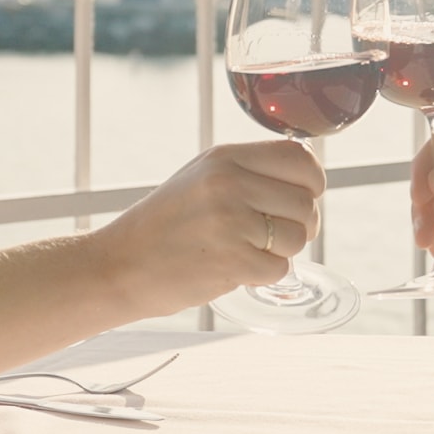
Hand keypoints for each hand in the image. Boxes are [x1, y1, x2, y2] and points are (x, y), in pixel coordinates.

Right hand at [89, 138, 323, 315]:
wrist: (120, 264)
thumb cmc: (165, 223)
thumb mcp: (202, 177)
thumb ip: (250, 170)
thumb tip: (308, 175)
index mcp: (224, 158)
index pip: (300, 158)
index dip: (312, 180)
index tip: (304, 195)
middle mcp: (230, 184)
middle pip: (306, 202)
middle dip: (299, 223)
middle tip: (270, 234)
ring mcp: (231, 222)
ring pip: (299, 237)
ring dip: (282, 251)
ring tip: (247, 250)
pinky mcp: (232, 261)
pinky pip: (280, 269)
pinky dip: (263, 275)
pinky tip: (235, 268)